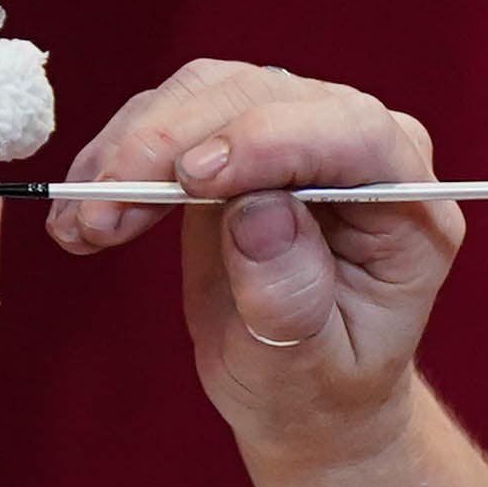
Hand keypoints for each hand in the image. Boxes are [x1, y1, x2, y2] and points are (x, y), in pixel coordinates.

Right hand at [43, 59, 467, 474]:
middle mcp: (360, 147)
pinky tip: (81, 214)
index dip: (270, 140)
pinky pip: (171, 114)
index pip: (352, 133)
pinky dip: (117, 157)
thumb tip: (258, 211)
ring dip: (131, 149)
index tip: (191, 179)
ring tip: (81, 225)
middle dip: (170, 148)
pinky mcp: (235, 136)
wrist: (302, 393)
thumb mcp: (310, 368)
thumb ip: (292, 295)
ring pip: (207, 93)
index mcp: (406, 200)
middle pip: (265, 97)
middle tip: (101, 218)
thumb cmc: (320, 387)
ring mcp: (295, 130)